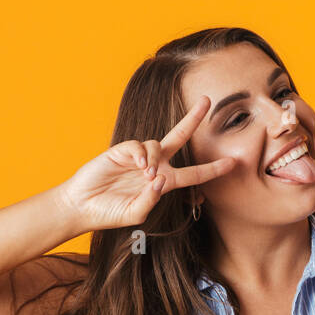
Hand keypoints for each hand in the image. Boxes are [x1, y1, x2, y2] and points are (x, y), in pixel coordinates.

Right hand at [58, 96, 235, 230]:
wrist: (82, 206)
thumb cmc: (110, 213)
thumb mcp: (136, 214)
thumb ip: (151, 200)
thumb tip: (160, 179)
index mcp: (164, 183)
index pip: (194, 174)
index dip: (212, 169)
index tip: (232, 163)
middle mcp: (155, 166)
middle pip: (179, 138)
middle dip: (193, 119)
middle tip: (207, 101)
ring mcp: (138, 157)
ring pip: (158, 144)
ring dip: (156, 159)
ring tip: (146, 175)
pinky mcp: (121, 150)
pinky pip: (139, 146)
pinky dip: (142, 154)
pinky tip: (139, 166)